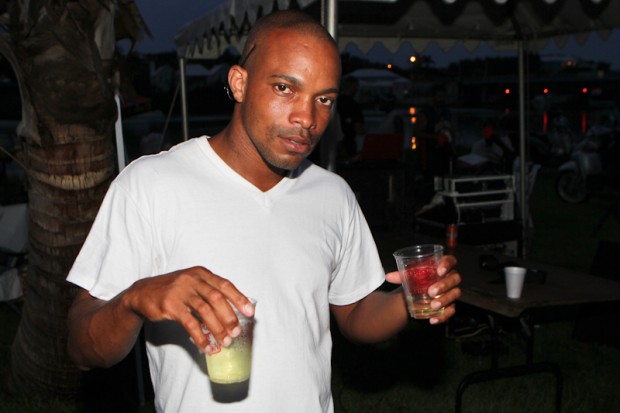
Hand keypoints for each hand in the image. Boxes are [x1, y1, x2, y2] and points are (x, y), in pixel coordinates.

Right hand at [124, 266, 254, 352]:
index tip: (250, 312)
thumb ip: (210, 292)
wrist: (142, 293)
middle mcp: (192, 279)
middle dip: (229, 317)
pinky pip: (190, 324)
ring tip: (225, 341)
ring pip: (205, 311)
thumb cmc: (173, 289)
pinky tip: (207, 346)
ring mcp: (180, 292)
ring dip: (217, 328)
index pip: (225, 285)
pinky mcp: (170, 306)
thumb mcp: (192, 283)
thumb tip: (234, 310)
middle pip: (217, 298)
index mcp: (201, 273)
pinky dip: (200, 337)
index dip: (239, 298)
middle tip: (236, 331)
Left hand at [385, 254, 460, 324]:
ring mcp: (452, 291)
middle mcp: (450, 277)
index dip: (447, 264)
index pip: (450, 260)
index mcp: (441, 266)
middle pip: (454, 278)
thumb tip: (388, 277)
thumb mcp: (410, 276)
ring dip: (444, 300)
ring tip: (432, 306)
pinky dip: (443, 316)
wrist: (419, 293)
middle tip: (431, 292)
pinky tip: (433, 320)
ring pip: (455, 294)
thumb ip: (401, 276)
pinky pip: (451, 310)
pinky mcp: (451, 305)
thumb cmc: (417, 279)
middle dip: (444, 285)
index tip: (439, 271)